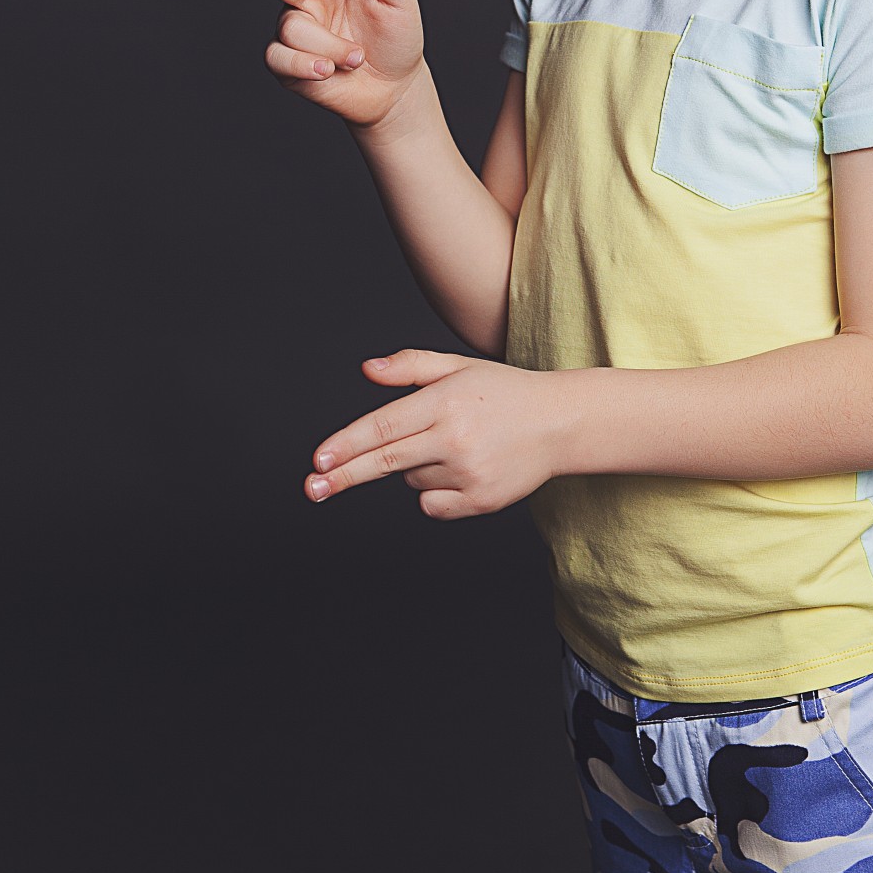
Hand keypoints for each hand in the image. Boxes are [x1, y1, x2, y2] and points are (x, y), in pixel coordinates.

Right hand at [232, 0, 426, 127]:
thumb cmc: (397, 38)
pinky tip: (326, 69)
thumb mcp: (401, 0)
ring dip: (329, 45)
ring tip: (357, 58)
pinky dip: (303, 64)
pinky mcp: (288, 65)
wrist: (395, 88)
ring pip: (293, 29)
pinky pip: (280, 59)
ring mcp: (295, 31)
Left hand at [305, 349, 570, 517]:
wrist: (561, 424)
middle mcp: (455, 438)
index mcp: (446, 401)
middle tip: (311, 488)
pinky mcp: (481, 500)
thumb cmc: (505, 392)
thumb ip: (410, 366)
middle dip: (344, 475)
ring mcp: (469, 472)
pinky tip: (460, 471)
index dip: (346, 444)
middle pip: (385, 460)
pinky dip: (434, 493)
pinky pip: (433, 505)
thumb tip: (366, 370)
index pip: (384, 426)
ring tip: (453, 446)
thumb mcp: (458, 367)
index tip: (318, 460)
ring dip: (413, 468)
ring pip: (410, 480)